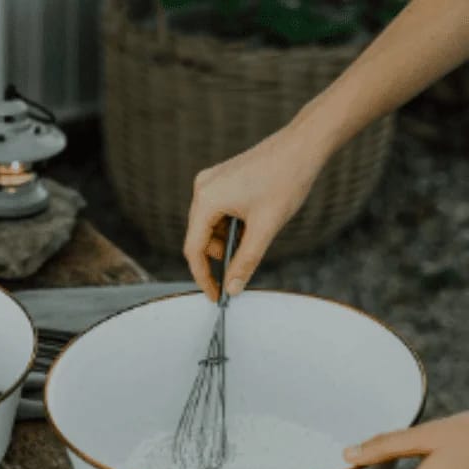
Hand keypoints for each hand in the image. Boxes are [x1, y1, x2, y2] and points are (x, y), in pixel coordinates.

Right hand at [184, 124, 326, 301]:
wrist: (303, 145)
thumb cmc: (286, 179)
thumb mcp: (265, 228)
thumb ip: (245, 262)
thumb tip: (233, 288)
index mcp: (206, 199)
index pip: (194, 249)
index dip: (203, 277)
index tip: (216, 295)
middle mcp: (202, 188)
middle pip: (200, 237)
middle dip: (219, 256)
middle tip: (242, 267)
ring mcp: (211, 181)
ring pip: (210, 225)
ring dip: (228, 240)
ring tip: (255, 237)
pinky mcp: (221, 179)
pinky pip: (218, 212)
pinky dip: (232, 225)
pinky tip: (253, 223)